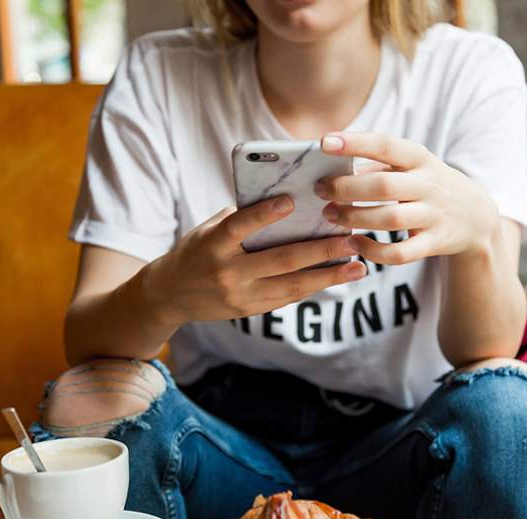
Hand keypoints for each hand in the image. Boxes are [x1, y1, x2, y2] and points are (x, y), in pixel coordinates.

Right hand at [143, 196, 366, 325]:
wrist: (170, 295)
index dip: (263, 215)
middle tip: (351, 239)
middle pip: (280, 260)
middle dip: (321, 250)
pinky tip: (336, 277)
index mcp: (213, 244)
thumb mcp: (207, 229)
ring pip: (292, 284)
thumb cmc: (195, 251)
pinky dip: (314, 286)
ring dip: (328, 275)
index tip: (291, 201)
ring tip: (357, 266)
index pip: (239, 226)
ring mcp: (240, 295)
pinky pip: (288, 297)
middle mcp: (227, 272)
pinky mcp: (250, 310)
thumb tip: (285, 201)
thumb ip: (240, 218)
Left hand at [317, 132, 501, 264]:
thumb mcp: (412, 165)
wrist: (477, 216)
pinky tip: (355, 244)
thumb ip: (377, 162)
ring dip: (355, 218)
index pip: (386, 145)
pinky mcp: (435, 243)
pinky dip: (375, 252)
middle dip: (346, 189)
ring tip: (330, 215)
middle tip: (320, 190)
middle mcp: (429, 185)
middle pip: (383, 185)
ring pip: (390, 219)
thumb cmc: (428, 184)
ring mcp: (434, 216)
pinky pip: (401, 253)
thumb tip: (332, 160)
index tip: (324, 142)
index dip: (355, 143)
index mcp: (420, 158)